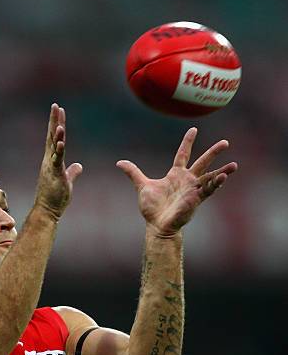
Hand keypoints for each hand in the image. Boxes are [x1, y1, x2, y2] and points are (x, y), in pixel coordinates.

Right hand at [35, 103, 82, 219]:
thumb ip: (72, 172)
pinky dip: (59, 150)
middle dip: (54, 121)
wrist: (47, 211)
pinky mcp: (55, 175)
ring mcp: (51, 167)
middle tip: (55, 106)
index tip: (58, 110)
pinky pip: (57, 160)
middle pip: (52, 137)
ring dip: (57, 134)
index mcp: (52, 161)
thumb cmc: (55, 198)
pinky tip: (61, 140)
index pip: (54, 139)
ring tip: (59, 121)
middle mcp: (49, 161)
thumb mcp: (67, 181)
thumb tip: (79, 166)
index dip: (56, 124)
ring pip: (54, 147)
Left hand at [116, 128, 237, 236]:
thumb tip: (119, 162)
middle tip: (226, 142)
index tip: (194, 129)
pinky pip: (209, 190)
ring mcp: (193, 189)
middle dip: (213, 152)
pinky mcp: (196, 199)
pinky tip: (224, 177)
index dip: (187, 142)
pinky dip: (216, 184)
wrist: (157, 225)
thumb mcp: (142, 186)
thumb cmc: (151, 208)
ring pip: (210, 177)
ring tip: (234, 165)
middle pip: (202, 162)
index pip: (183, 154)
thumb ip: (133, 173)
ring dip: (222, 171)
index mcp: (175, 174)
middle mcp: (187, 180)